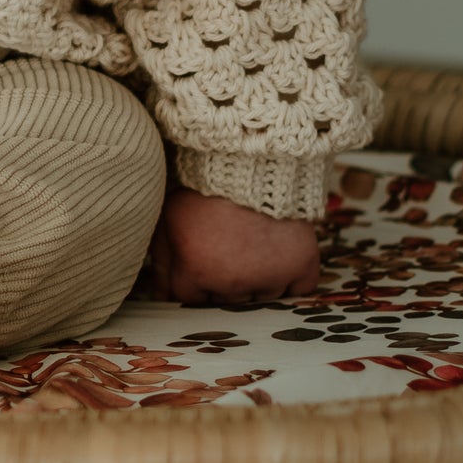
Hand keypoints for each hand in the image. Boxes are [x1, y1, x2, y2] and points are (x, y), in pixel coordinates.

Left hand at [149, 187, 319, 306]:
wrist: (253, 159)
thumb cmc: (207, 187)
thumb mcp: (170, 217)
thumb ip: (160, 260)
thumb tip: (160, 296)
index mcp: (196, 270)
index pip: (189, 300)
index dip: (192, 278)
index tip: (199, 260)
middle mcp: (233, 283)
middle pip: (225, 304)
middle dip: (223, 283)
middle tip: (226, 247)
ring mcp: (270, 278)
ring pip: (259, 300)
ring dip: (255, 282)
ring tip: (250, 245)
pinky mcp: (302, 266)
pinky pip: (296, 292)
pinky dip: (289, 280)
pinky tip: (277, 256)